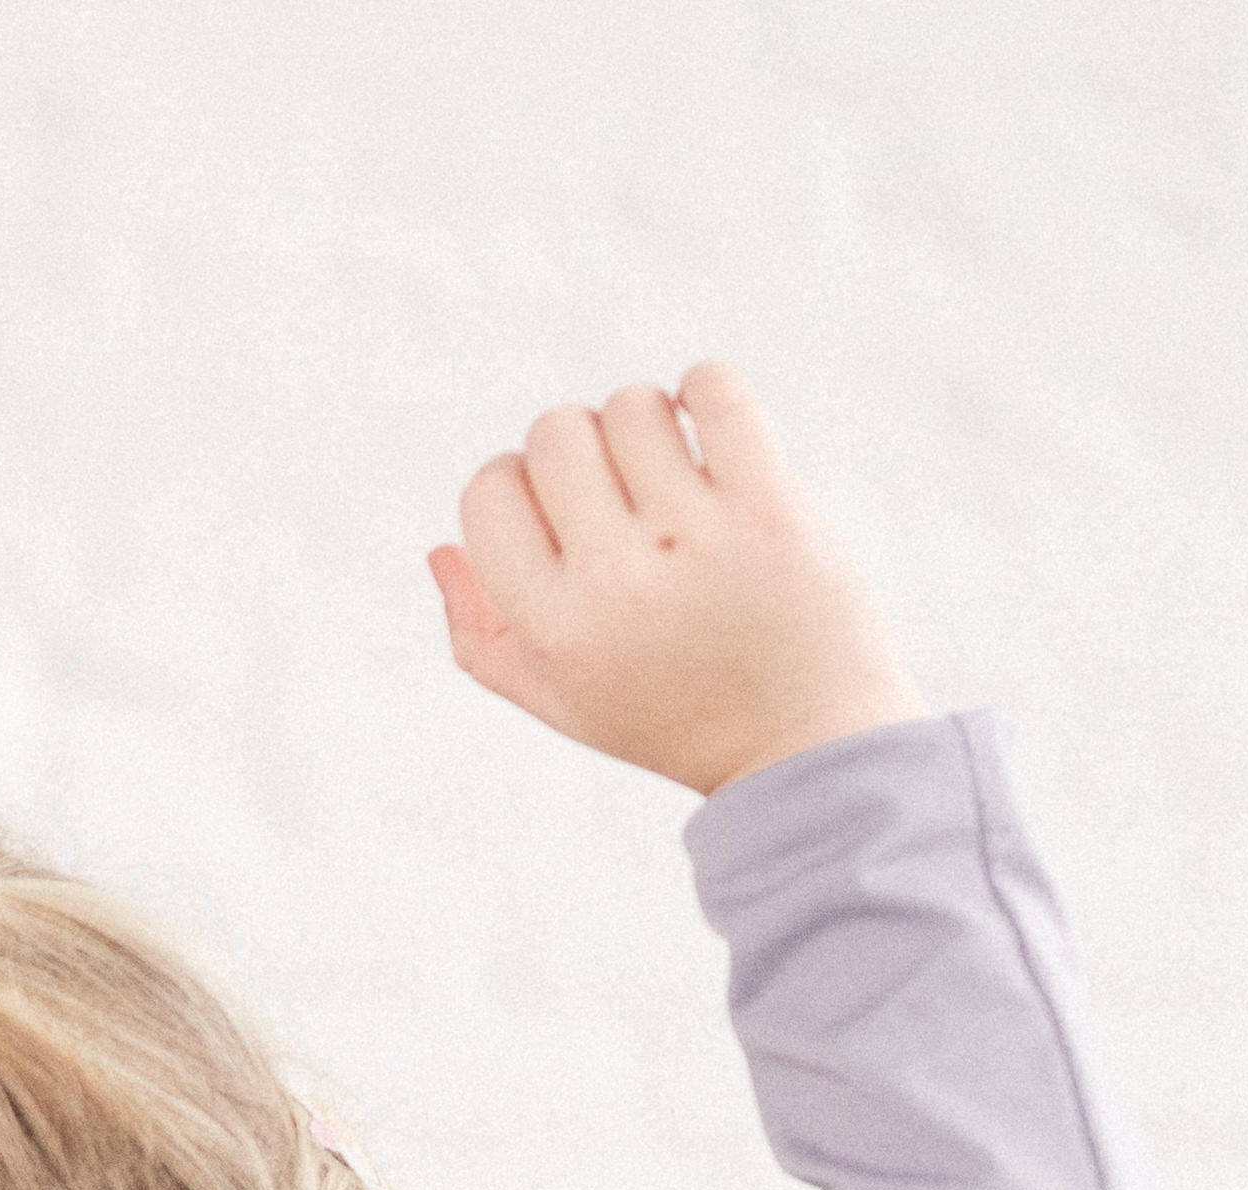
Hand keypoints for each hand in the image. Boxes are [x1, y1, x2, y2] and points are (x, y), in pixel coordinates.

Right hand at [431, 362, 920, 795]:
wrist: (805, 743)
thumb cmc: (671, 717)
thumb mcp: (560, 699)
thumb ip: (482, 637)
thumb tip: (442, 548)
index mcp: (552, 627)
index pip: (488, 492)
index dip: (516, 484)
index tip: (559, 508)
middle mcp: (615, 581)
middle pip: (555, 433)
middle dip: (580, 446)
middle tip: (621, 487)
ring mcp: (696, 540)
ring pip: (632, 405)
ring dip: (646, 422)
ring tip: (672, 469)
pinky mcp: (770, 507)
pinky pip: (715, 390)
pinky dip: (705, 389)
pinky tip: (710, 427)